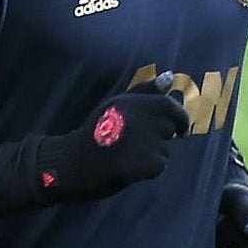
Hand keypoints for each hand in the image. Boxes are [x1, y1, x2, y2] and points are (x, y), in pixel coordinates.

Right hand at [34, 75, 188, 201]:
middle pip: (169, 129)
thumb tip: (169, 76)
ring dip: (151, 157)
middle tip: (133, 146)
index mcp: (130, 102)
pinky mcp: (143, 162)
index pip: (169, 105)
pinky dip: (147, 172)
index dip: (179, 119)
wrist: (67, 166)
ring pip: (164, 150)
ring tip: (125, 157)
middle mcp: (136, 117)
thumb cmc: (93, 137)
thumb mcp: (114, 107)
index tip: (180, 132)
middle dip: (159, 139)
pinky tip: (127, 169)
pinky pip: (159, 166)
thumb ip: (143, 92)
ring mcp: (139, 140)